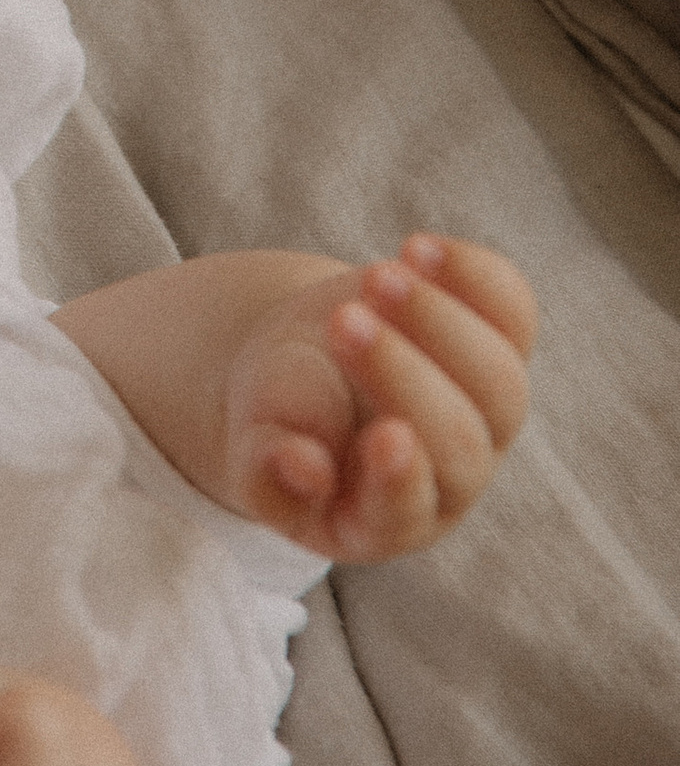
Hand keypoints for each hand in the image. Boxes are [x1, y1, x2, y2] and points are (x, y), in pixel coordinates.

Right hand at [221, 237, 535, 558]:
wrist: (312, 358)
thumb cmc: (279, 411)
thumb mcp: (253, 441)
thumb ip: (268, 467)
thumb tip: (303, 467)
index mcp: (379, 517)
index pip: (405, 513)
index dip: (401, 481)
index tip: (386, 435)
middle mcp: (448, 478)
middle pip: (459, 443)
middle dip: (404, 376)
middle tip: (342, 321)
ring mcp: (484, 416)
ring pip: (500, 384)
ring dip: (439, 323)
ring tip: (378, 275)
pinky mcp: (498, 347)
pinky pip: (513, 316)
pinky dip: (476, 280)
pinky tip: (418, 248)